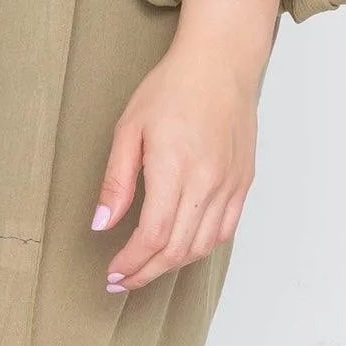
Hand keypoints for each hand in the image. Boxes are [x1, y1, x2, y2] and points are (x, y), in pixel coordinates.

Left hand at [89, 41, 259, 292]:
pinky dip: (201, 248)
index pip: (154, 235)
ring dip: (173, 265)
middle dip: (147, 272)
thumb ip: (116, 180)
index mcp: (175, 168)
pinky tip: (181, 248)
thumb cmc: (171, 88)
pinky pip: (224, 231)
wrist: (220, 64)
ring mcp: (230, 185)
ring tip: (147, 268)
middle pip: (178, 249)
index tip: (113, 274)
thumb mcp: (129, 127)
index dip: (132, 263)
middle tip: (123, 281)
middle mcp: (207, 182)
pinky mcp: (243, 183)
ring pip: (203, 246)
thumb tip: (102, 223)